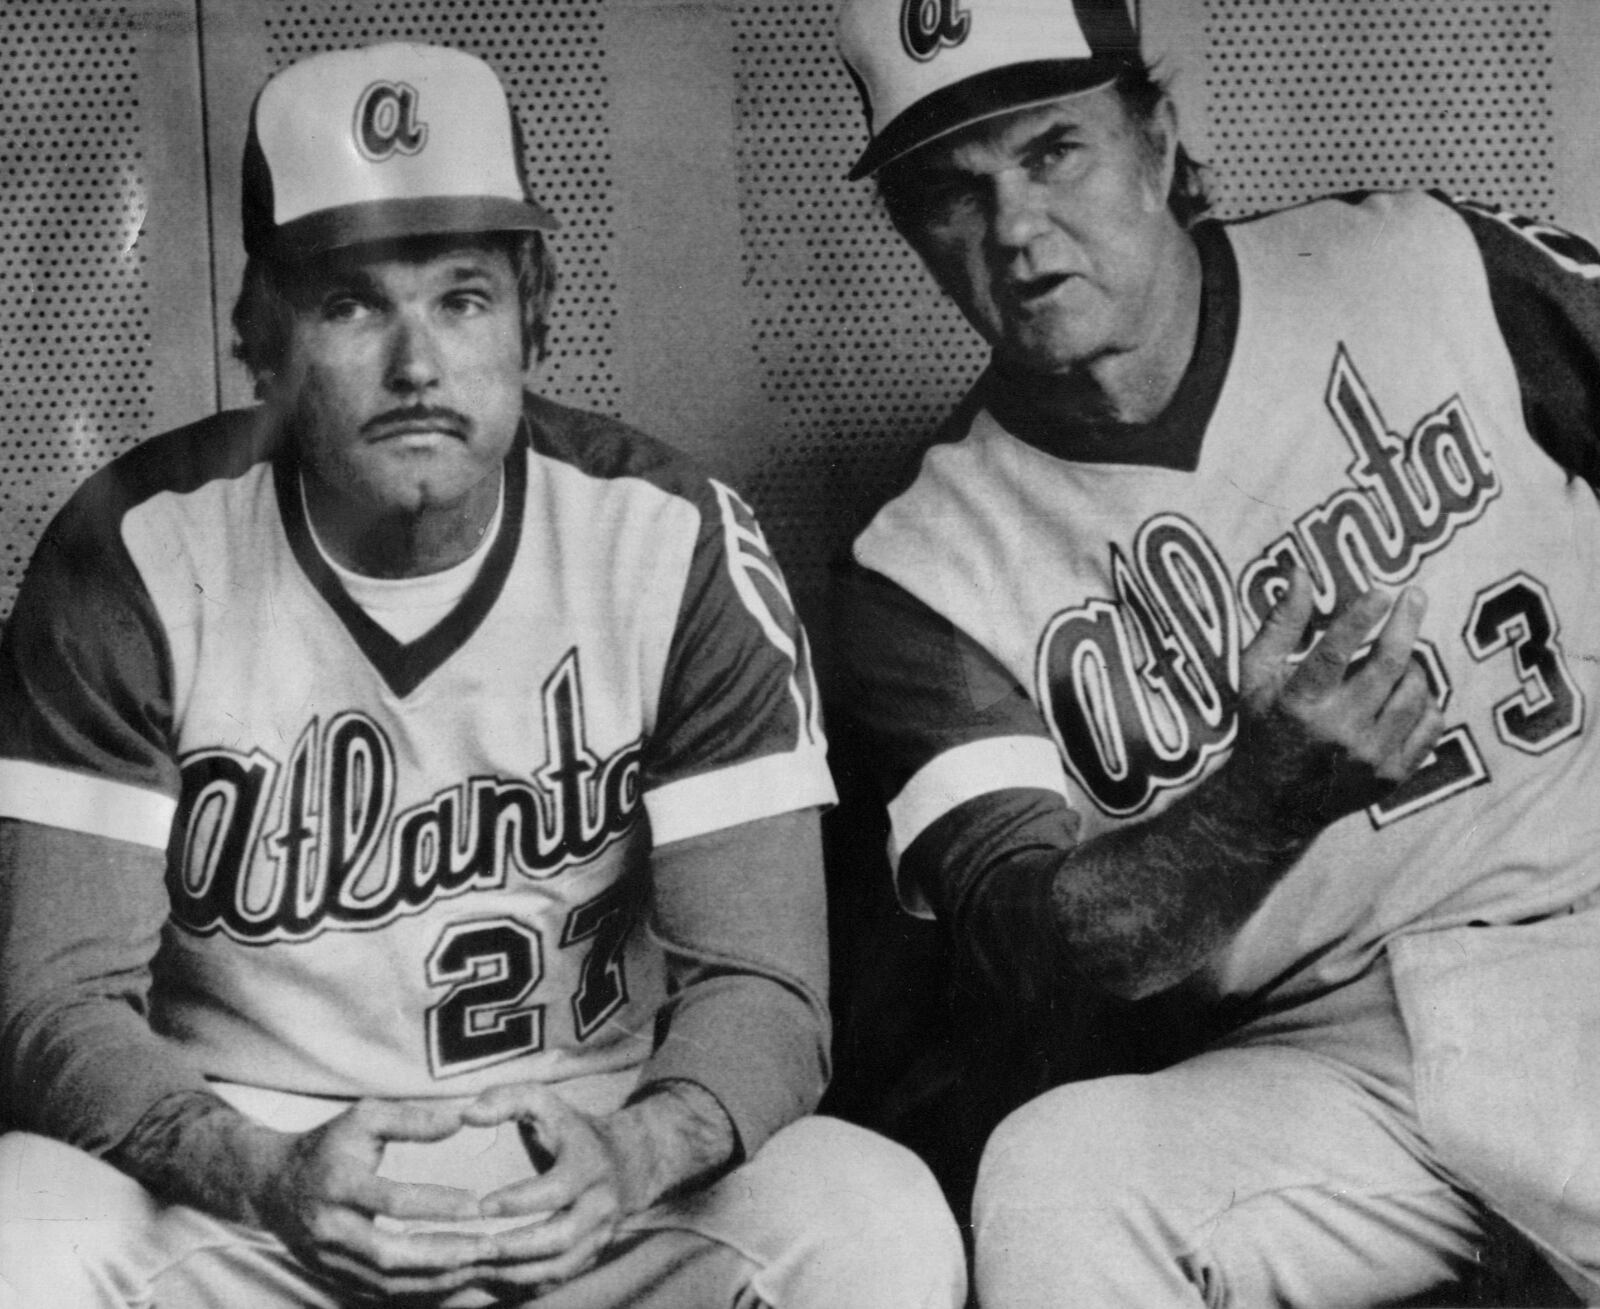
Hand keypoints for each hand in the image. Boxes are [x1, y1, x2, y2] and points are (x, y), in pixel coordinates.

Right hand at [252, 1098, 493, 1302]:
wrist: (273, 1186)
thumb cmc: (329, 1145)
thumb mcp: (365, 1118)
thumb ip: (412, 1119)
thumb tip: (460, 1120)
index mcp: (337, 1185)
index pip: (392, 1201)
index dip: (436, 1204)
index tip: (477, 1203)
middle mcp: (330, 1229)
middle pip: (389, 1255)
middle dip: (442, 1254)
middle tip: (488, 1247)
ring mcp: (329, 1260)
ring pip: (386, 1282)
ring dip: (437, 1278)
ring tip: (479, 1264)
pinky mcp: (334, 1278)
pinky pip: (380, 1294)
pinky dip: (419, 1291)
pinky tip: (454, 1280)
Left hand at [456, 1082, 641, 1296]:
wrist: (626, 1160)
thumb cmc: (571, 1130)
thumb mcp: (544, 1103)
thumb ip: (505, 1099)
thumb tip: (467, 1115)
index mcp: (590, 1165)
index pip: (557, 1189)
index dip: (520, 1201)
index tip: (482, 1206)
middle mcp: (601, 1205)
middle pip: (562, 1238)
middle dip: (517, 1247)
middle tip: (475, 1247)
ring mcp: (600, 1235)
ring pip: (560, 1267)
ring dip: (517, 1272)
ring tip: (477, 1266)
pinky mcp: (592, 1256)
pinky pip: (558, 1279)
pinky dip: (525, 1282)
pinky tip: (492, 1277)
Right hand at [1233, 567, 1442, 829]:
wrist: (1273, 803)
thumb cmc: (1263, 725)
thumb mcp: (1257, 674)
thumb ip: (1281, 623)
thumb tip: (1300, 572)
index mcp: (1297, 705)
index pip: (1333, 654)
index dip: (1360, 619)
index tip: (1382, 591)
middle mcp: (1336, 732)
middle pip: (1387, 666)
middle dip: (1405, 624)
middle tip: (1414, 595)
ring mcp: (1370, 757)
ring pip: (1414, 692)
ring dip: (1412, 664)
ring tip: (1398, 656)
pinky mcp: (1393, 775)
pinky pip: (1430, 724)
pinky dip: (1424, 701)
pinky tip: (1406, 692)